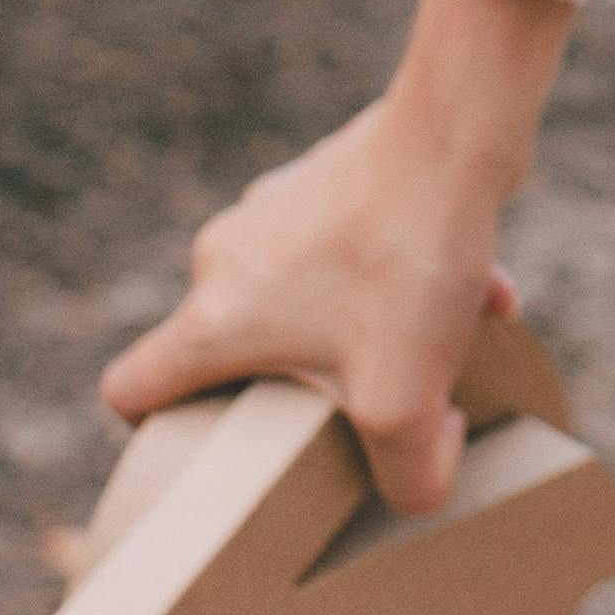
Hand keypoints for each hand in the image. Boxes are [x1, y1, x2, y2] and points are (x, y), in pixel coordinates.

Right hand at [100, 0, 571, 512]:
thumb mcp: (406, 402)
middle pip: (231, 343)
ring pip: (305, 292)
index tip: (212, 448)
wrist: (452, 131)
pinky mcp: (326, 175)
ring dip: (365, 324)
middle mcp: (223, 257)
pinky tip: (482, 290)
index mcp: (213, 319)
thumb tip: (418, 483)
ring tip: (441, 344)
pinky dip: (400, 273)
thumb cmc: (407, 263)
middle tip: (353, 405)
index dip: (154, 431)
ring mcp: (272, 208)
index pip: (131, 387)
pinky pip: (353, 246)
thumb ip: (407, 477)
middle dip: (293, 383)